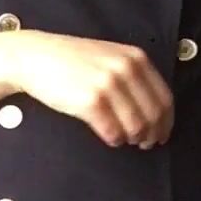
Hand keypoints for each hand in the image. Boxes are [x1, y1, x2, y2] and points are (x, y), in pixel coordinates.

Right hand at [8, 30, 173, 147]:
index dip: (166, 121)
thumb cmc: (71, 61)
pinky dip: (114, 139)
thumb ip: (133, 75)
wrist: (35, 57)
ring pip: (136, 126)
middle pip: (153, 114)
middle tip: (145, 143)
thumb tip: (153, 110)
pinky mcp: (90, 102)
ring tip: (124, 139)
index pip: (164, 98)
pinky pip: (113, 131)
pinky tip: (109, 137)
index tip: (162, 133)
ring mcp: (108, 85)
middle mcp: (125, 69)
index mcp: (135, 57)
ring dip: (132, 138)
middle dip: (152, 134)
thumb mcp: (109, 56)